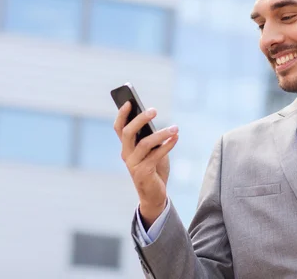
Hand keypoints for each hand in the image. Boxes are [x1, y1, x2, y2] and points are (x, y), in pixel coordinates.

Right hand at [114, 101, 178, 228]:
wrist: (155, 195)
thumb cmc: (154, 168)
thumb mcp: (152, 151)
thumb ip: (151, 138)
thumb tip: (156, 123)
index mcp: (126, 147)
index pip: (119, 128)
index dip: (122, 114)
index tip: (129, 101)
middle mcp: (126, 154)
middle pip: (128, 133)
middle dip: (140, 119)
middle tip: (154, 110)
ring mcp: (133, 164)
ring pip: (144, 144)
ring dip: (161, 134)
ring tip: (175, 128)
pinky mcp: (143, 173)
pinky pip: (156, 155)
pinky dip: (167, 145)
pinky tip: (176, 138)